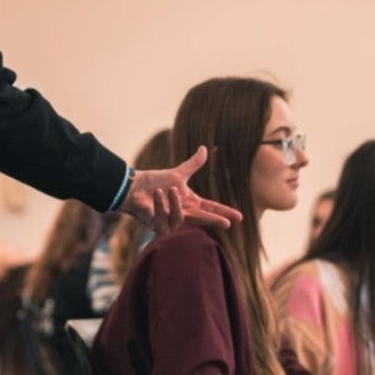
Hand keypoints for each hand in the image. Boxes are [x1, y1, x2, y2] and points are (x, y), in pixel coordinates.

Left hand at [120, 146, 241, 233]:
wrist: (135, 188)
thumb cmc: (155, 182)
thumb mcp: (178, 173)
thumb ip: (194, 164)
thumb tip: (205, 148)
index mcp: (191, 203)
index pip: (211, 208)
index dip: (224, 212)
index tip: (239, 217)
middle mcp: (183, 214)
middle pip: (203, 219)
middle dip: (214, 220)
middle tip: (227, 223)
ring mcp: (171, 222)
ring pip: (179, 217)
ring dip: (174, 203)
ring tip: (167, 190)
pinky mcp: (159, 226)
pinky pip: (164, 218)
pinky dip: (160, 206)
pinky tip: (156, 197)